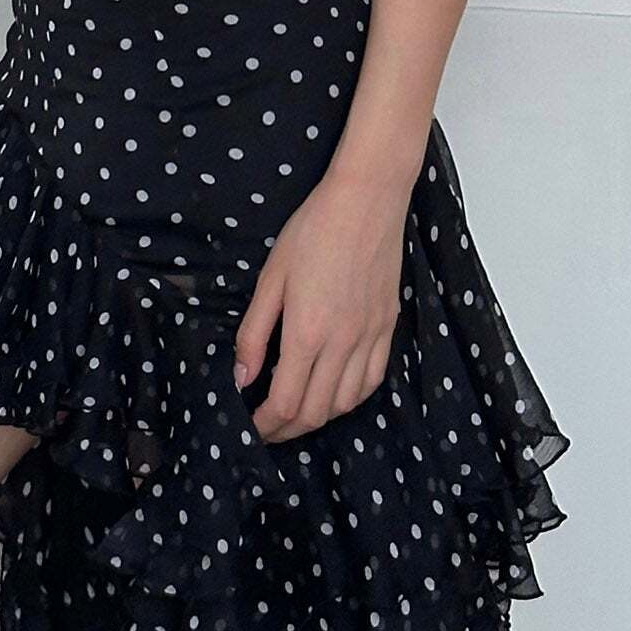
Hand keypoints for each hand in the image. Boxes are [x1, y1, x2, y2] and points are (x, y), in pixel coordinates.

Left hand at [232, 171, 404, 442]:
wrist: (366, 200)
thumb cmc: (313, 230)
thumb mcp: (271, 277)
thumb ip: (254, 333)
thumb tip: (241, 379)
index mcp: (307, 333)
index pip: (285, 403)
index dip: (265, 426)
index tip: (251, 428)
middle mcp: (342, 344)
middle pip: (316, 413)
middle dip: (287, 430)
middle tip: (267, 427)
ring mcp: (370, 338)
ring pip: (346, 404)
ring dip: (319, 417)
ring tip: (297, 411)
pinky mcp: (388, 327)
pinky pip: (373, 381)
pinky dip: (351, 398)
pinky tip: (336, 392)